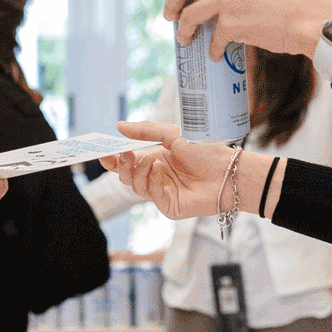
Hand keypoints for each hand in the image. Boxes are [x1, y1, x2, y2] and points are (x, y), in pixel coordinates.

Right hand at [98, 121, 262, 220]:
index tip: (103, 153)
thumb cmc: (206, 151)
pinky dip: (152, 181)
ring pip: (136, 186)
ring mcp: (162, 192)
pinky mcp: (169, 206)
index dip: (114, 159)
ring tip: (151, 159)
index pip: (129, 161)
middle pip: (127, 175)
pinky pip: (151, 194)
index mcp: (156, 159)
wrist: (228, 171)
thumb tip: (119, 126)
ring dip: (139, 171)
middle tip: (123, 155)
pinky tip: (160, 170)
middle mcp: (157, 176)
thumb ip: (146, 131)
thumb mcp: (173, 134)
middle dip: (122, 165)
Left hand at [160, 0, 331, 58]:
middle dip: (170, 6)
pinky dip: (212, 50)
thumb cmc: (284, 2)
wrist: (310, 18)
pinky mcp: (233, 22)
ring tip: (186, 41)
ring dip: (183, 31)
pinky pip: (211, 39)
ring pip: (188, 15)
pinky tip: (217, 55)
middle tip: (171, 18)